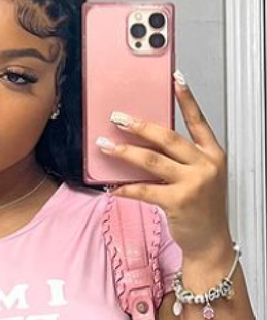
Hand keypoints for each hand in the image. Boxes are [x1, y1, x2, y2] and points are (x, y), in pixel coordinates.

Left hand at [101, 71, 232, 258]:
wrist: (210, 240)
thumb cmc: (202, 208)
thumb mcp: (200, 177)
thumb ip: (181, 159)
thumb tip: (146, 143)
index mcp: (213, 154)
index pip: (198, 121)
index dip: (187, 99)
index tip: (175, 79)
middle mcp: (205, 165)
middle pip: (167, 138)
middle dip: (139, 126)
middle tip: (118, 119)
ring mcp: (193, 183)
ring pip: (152, 160)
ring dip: (125, 152)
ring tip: (105, 146)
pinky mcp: (178, 202)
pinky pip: (144, 190)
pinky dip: (125, 188)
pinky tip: (112, 187)